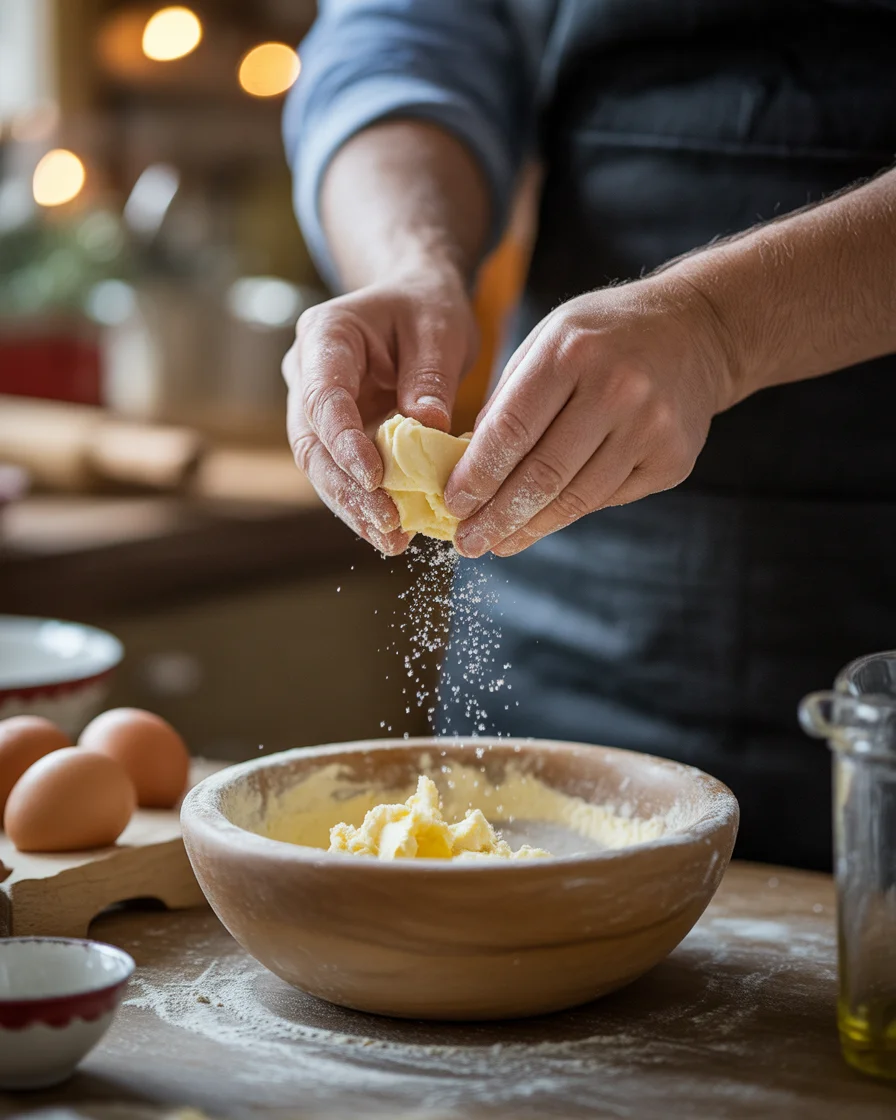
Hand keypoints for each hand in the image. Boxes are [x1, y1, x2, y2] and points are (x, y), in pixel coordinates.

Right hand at [283, 268, 477, 554]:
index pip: (323, 397)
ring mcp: (316, 410)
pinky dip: (366, 506)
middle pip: (313, 444)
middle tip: (387, 524)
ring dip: (354, 509)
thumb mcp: (440, 328)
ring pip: (322, 470)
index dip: (344, 441)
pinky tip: (393, 535)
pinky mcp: (336, 437)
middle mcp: (307, 376)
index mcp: (324, 337)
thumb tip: (427, 428)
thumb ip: (430, 376)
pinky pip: (343, 476)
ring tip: (392, 540)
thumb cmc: (426, 307)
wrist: (414, 303)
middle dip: (348, 490)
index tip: (374, 478)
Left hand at [444, 276, 735, 556]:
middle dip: (497, 517)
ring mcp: (651, 428)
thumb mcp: (548, 341)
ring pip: (576, 498)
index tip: (452, 505)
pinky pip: (608, 498)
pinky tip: (543, 522)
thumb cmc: (605, 336)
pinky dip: (569, 513)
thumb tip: (468, 468)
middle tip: (467, 542)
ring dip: (530, 528)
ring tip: (499, 543)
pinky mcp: (672, 459)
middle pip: (543, 475)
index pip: (512, 431)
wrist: (698, 330)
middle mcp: (617, 389)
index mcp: (571, 352)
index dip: (477, 476)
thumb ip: (509, 400)